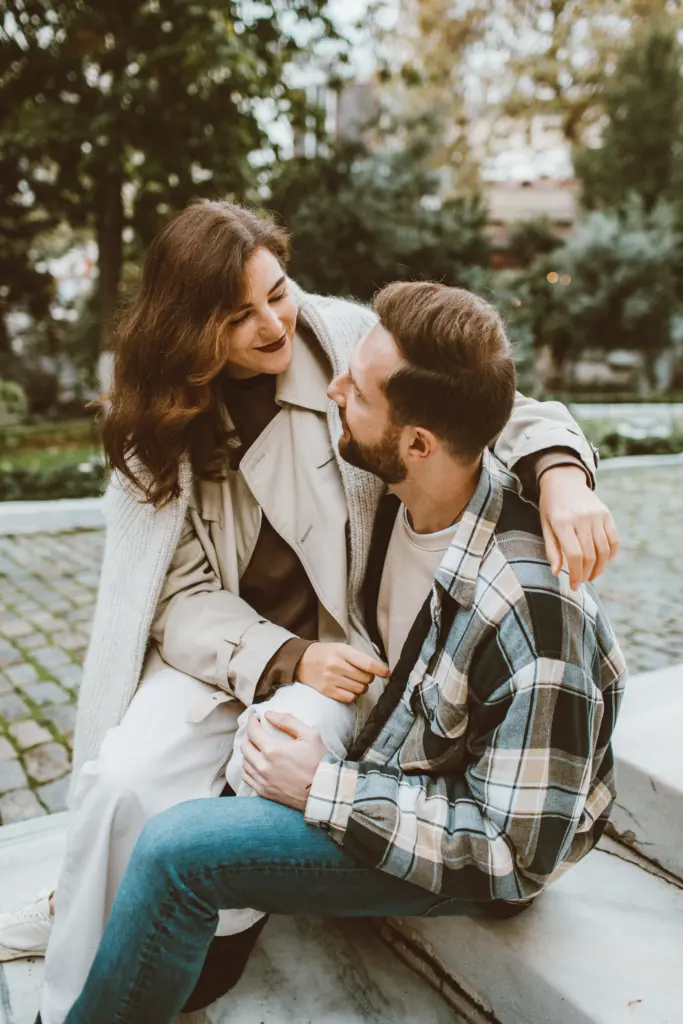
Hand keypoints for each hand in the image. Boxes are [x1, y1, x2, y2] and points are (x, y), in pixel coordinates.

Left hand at [241, 712, 327, 810]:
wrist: (324, 791)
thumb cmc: (320, 762)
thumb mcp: (310, 735)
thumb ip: (288, 721)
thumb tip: (268, 714)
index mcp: (273, 750)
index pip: (253, 731)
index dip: (252, 721)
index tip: (256, 717)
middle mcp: (263, 766)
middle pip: (245, 746)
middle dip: (247, 734)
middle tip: (254, 729)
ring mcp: (263, 781)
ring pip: (244, 763)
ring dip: (246, 751)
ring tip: (254, 744)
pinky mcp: (265, 792)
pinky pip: (247, 778)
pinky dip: (247, 768)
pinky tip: (253, 763)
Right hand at [297, 642, 389, 703]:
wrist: (301, 660)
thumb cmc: (326, 653)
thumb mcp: (341, 648)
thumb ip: (358, 657)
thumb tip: (379, 670)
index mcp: (342, 651)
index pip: (367, 663)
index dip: (380, 669)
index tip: (388, 673)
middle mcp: (337, 665)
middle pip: (366, 678)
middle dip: (368, 678)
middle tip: (361, 675)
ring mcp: (331, 679)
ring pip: (359, 689)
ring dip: (361, 687)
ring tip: (354, 682)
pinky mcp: (327, 691)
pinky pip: (349, 698)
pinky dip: (352, 695)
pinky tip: (348, 689)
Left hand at [539, 465, 619, 589]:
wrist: (563, 480)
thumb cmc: (551, 506)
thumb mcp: (545, 525)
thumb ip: (552, 549)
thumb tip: (556, 572)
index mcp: (562, 522)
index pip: (575, 555)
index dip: (576, 574)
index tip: (574, 586)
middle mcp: (582, 519)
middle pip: (590, 555)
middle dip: (586, 574)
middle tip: (581, 582)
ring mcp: (597, 516)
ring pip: (604, 550)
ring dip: (600, 568)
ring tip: (591, 575)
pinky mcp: (607, 514)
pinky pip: (614, 540)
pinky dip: (610, 555)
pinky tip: (602, 562)